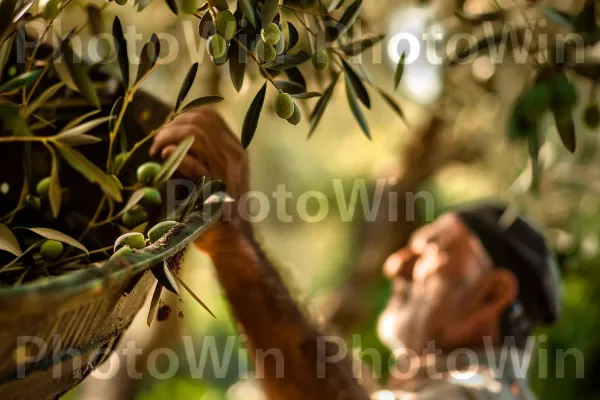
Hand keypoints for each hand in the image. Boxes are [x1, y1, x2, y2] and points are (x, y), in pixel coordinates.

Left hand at [150, 108, 249, 248]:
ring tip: (156, 149)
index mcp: (235, 150)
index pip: (211, 116)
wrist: (229, 241)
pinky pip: (194, 163)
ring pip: (197, 135)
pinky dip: (176, 156)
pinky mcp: (215, 189)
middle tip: (157, 142)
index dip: (184, 116)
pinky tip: (163, 156)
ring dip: (170, 137)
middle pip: (201, 122)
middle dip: (173, 126)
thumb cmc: (215, 210)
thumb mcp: (215, 176)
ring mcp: (227, 171)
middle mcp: (234, 156)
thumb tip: (172, 136)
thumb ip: (202, 155)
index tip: (167, 128)